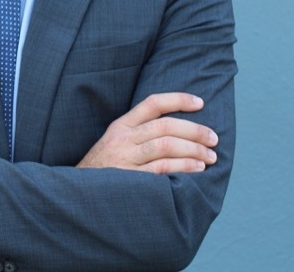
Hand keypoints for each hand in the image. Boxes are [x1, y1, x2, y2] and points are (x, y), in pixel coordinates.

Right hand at [77, 93, 218, 173]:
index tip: (201, 103)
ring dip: (194, 149)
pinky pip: (162, 168)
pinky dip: (184, 166)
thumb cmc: (103, 170)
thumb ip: (138, 134)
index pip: (152, 103)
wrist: (79, 194)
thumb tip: (179, 131)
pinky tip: (197, 169)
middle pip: (165, 125)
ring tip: (210, 157)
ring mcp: (125, 157)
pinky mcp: (130, 177)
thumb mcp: (114, 144)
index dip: (178, 99)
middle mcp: (122, 138)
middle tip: (214, 138)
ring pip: (166, 145)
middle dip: (195, 130)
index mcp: (120, 126)